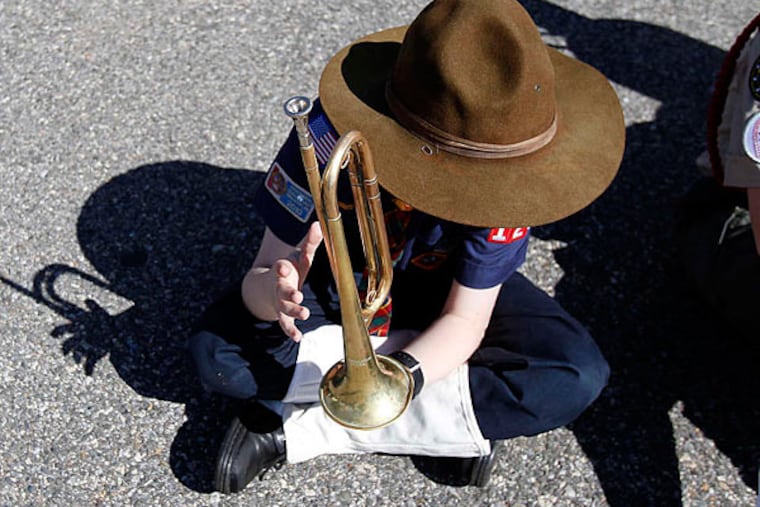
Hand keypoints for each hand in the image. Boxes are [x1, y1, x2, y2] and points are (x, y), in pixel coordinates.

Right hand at [272, 222, 322, 340]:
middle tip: (298, 295)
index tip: (284, 267)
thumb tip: (318, 223)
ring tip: (305, 312)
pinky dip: (290, 331)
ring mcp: (280, 303)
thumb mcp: (299, 257)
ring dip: (294, 311)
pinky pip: (285, 325)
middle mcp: (279, 288)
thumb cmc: (290, 271)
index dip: (282, 267)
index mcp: (282, 271)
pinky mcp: (283, 316)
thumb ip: (309, 243)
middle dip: (289, 293)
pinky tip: (298, 338)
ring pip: (284, 309)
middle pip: (282, 291)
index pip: (280, 268)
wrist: (270, 288)